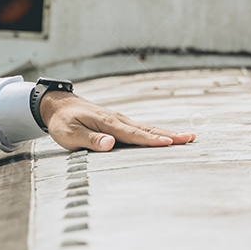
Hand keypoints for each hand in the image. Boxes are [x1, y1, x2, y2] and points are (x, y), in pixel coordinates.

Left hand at [40, 91, 195, 151]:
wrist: (58, 106)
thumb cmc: (62, 122)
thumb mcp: (69, 134)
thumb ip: (90, 139)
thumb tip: (110, 144)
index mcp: (107, 123)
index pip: (133, 134)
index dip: (151, 140)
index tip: (171, 143)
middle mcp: (118, 120)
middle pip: (147, 129)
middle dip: (170, 135)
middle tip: (192, 138)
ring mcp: (120, 120)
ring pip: (148, 128)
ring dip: (168, 133)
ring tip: (189, 137)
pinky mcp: (119, 123)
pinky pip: (141, 129)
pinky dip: (157, 133)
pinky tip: (168, 138)